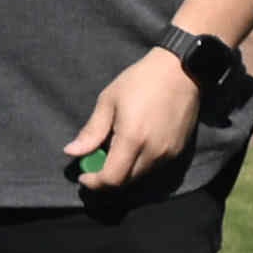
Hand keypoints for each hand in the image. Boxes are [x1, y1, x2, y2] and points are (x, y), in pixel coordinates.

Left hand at [65, 47, 198, 189]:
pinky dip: (138, 165)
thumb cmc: (141, 81)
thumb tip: (71, 152)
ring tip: (114, 150)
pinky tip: (133, 147)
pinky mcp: (178, 150)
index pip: (111, 179)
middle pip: (125, 182)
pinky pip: (153, 168)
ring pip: (139, 177)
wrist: (181, 70)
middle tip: (95, 162)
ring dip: (123, 172)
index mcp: (133, 139)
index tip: (83, 175)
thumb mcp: (108, 102)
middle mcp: (153, 152)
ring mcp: (168, 153)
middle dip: (106, 178)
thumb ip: (91, 132)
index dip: (94, 183)